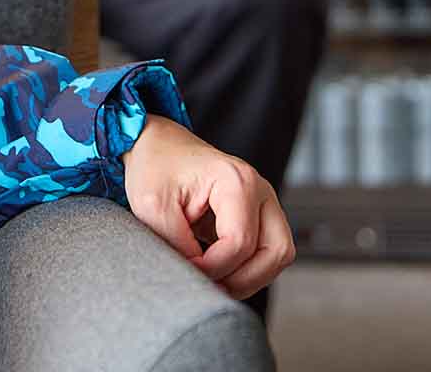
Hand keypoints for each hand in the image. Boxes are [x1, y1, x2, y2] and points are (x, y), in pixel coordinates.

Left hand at [121, 115, 293, 300]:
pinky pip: (268, 252)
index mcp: (236, 180)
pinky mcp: (259, 215)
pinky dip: (249, 269)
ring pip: (279, 255)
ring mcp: (263, 202)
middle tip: (209, 284)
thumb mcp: (152, 207)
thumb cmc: (156, 168)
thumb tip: (197, 276)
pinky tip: (221, 271)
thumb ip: (176, 244)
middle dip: (243, 279)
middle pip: (276, 252)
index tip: (185, 268)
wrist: (157, 146)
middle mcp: (259, 189)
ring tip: (216, 281)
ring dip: (251, 277)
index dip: (213, 267)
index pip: (240, 242)